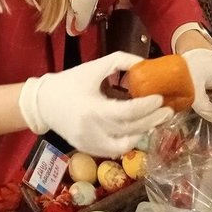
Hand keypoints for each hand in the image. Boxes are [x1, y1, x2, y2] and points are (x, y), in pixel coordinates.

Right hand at [18, 51, 172, 156]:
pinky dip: (129, 140)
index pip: (128, 112)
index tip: (160, 97)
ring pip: (125, 145)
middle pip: (131, 130)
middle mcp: (92, 130)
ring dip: (143, 132)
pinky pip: (115, 150)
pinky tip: (138, 129)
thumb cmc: (70, 82)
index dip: (148, 106)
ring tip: (155, 120)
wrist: (43, 103)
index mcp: (93, 109)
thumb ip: (120, 62)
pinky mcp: (89, 150)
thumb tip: (144, 63)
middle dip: (153, 120)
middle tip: (168, 110)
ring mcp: (90, 144)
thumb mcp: (94, 67)